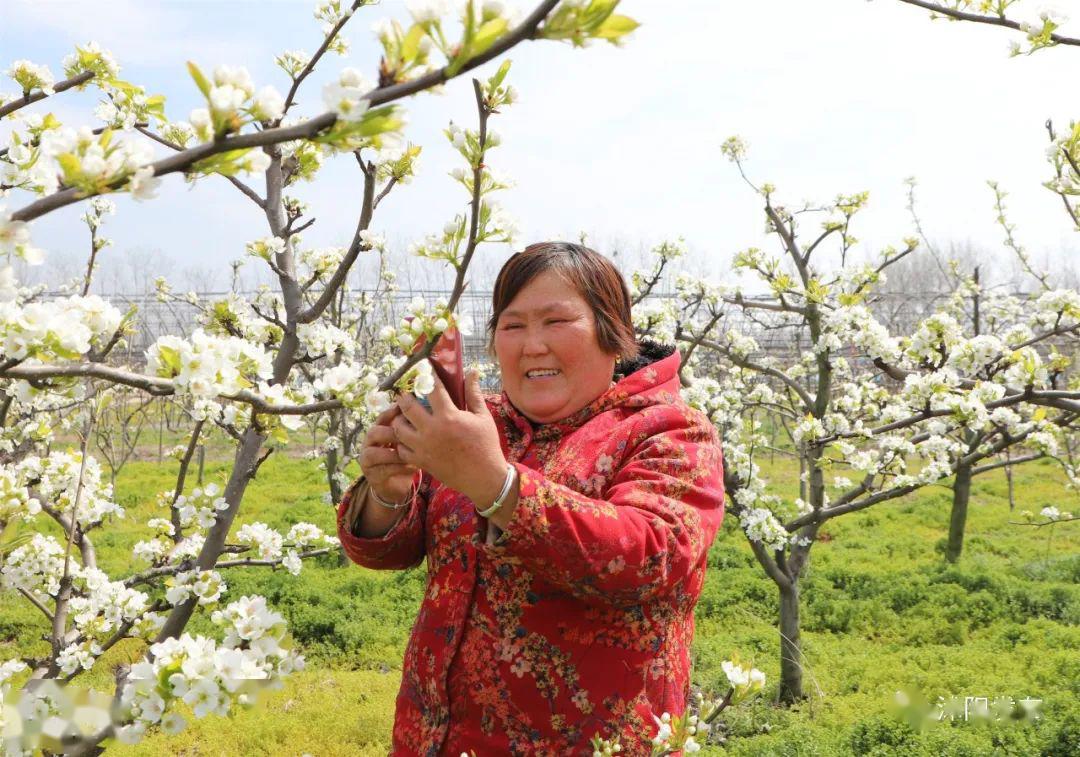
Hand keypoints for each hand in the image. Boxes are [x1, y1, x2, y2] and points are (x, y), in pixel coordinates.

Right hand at [358, 405, 417, 502]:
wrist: (398, 483)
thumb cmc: (405, 456)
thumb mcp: (408, 440)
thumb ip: (411, 426)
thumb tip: (427, 408)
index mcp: (378, 431)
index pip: (381, 418)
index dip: (392, 413)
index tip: (406, 411)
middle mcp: (369, 444)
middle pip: (373, 433)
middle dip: (390, 433)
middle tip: (408, 434)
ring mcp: (367, 461)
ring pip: (373, 453)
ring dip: (393, 453)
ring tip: (410, 453)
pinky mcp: (373, 476)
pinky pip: (383, 470)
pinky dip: (399, 468)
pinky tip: (413, 467)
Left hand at [393, 369, 507, 506]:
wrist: (484, 477)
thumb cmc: (486, 445)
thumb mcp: (483, 417)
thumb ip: (473, 394)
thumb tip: (472, 372)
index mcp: (448, 416)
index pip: (431, 389)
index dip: (425, 376)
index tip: (422, 369)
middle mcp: (432, 430)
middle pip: (406, 406)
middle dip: (404, 396)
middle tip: (405, 393)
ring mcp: (423, 447)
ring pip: (398, 428)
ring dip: (399, 419)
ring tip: (403, 415)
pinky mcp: (421, 461)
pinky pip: (401, 448)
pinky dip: (402, 441)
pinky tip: (408, 437)